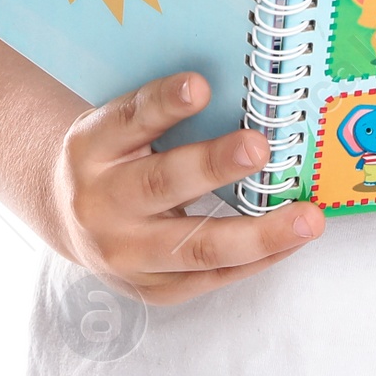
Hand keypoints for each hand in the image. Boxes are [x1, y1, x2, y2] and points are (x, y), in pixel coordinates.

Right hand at [53, 70, 324, 302]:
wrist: (67, 217)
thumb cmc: (112, 155)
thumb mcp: (119, 124)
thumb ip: (163, 111)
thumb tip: (243, 89)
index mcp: (93, 147)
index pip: (130, 119)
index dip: (165, 103)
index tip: (201, 85)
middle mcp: (103, 203)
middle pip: (163, 185)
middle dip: (215, 166)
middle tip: (260, 146)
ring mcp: (125, 254)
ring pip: (196, 247)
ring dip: (259, 234)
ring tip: (308, 218)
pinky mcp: (151, 289)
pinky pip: (211, 277)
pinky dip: (258, 259)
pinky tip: (292, 240)